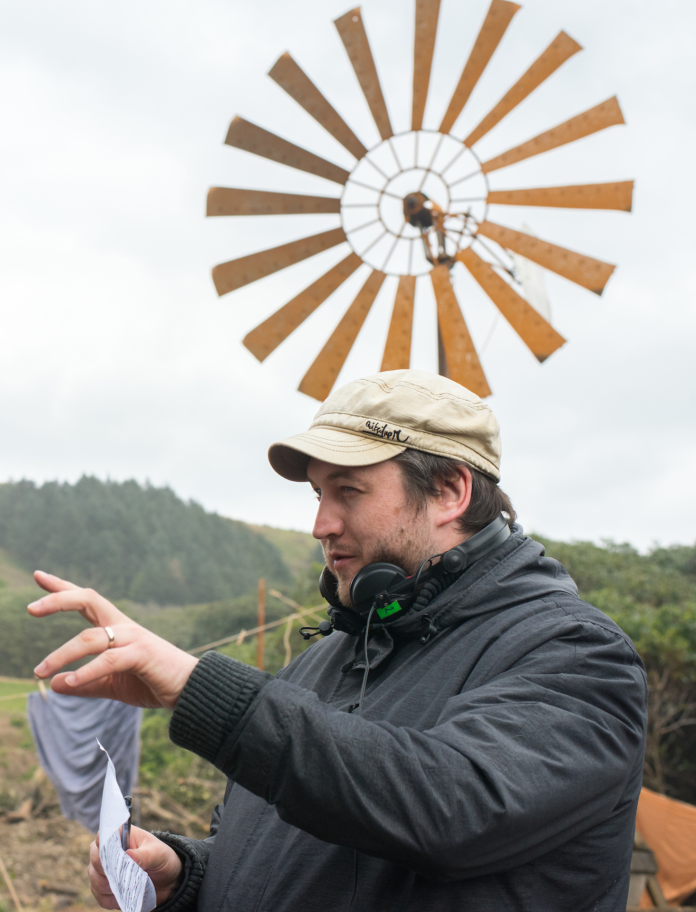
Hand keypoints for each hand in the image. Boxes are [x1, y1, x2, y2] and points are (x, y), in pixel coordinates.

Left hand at [29, 571, 197, 708]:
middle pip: (89, 600)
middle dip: (59, 599)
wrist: (189, 690)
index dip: (61, 588)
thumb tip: (54, 685)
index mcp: (117, 628)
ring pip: (90, 638)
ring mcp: (134, 638)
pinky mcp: (141, 655)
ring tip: (39, 672)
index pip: (86, 601)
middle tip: (30, 608)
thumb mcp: (112, 684)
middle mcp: (124, 627)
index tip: (38, 576)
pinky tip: (68, 683)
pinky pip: (107, 661)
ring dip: (61, 655)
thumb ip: (84, 683)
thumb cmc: (152, 682)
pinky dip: (85, 673)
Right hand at [89, 827, 183, 908]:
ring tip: (129, 886)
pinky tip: (125, 896)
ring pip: (95, 879)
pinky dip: (112, 899)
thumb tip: (128, 855)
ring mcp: (102, 870)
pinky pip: (100, 897)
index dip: (104, 845)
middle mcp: (107, 851)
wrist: (165, 879)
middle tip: (125, 875)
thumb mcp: (158, 854)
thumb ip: (144, 855)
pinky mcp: (103, 888)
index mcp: (120, 835)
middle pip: (96, 859)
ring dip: (111, 886)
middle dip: (110, 870)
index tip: (114, 856)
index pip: (103, 836)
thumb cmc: (161, 858)